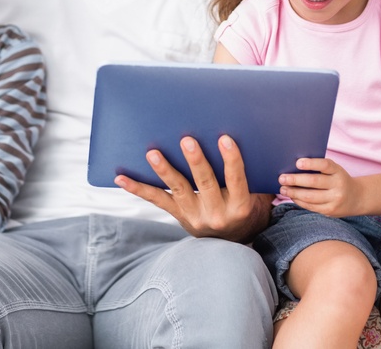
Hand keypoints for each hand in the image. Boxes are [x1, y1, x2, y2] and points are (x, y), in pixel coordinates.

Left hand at [115, 135, 271, 241]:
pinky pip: (158, 201)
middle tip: (187, 140)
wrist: (234, 242)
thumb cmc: (246, 206)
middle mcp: (217, 213)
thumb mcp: (257, 195)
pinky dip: (139, 189)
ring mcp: (195, 216)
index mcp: (240, 206)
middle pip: (205, 183)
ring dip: (165, 170)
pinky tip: (122, 178)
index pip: (237, 180)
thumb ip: (254, 173)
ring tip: (153, 154)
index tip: (225, 138)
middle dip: (196, 161)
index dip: (232, 160)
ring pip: (179, 190)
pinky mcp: (179, 216)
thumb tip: (249, 137)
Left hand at [278, 157, 356, 216]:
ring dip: (293, 193)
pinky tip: (292, 196)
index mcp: (338, 171)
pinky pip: (310, 206)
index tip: (297, 163)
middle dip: (295, 180)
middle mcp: (338, 185)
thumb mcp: (334, 171)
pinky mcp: (329, 211)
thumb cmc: (338, 179)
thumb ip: (319, 168)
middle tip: (282, 178)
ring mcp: (334, 200)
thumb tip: (292, 168)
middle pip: (314, 182)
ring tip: (283, 189)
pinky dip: (299, 201)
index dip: (311, 163)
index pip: (325, 165)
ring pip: (310, 197)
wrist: (357, 197)